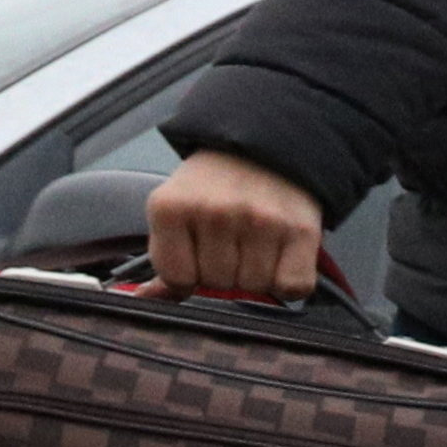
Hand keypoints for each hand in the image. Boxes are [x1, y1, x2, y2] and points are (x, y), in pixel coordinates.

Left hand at [139, 145, 329, 300]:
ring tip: (258, 246)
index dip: (191, 274)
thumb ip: (166, 259)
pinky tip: (284, 258)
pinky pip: (293, 287)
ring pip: (254, 288)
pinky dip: (290, 283)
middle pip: (217, 284)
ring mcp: (260, 221)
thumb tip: (146, 298)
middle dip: (226, 273)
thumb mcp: (177, 211)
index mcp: (171, 207)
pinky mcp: (301, 231)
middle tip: (234, 243)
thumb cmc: (216, 186)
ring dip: (258, 277)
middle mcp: (214, 212)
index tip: (201, 253)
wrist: (266, 148)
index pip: (177, 278)